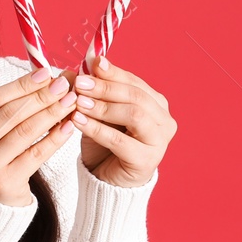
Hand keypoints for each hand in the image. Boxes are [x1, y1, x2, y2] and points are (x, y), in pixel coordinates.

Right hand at [0, 66, 78, 205]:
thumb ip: (8, 107)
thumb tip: (44, 76)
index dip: (22, 84)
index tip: (46, 73)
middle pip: (10, 114)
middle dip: (40, 96)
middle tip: (63, 85)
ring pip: (24, 132)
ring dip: (51, 113)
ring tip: (70, 101)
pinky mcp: (6, 183)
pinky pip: (36, 154)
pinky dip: (55, 138)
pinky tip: (69, 126)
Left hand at [69, 55, 175, 187]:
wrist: (106, 181)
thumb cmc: (105, 144)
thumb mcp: (102, 112)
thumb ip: (101, 89)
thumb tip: (92, 60)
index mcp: (157, 104)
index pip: (135, 82)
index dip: (112, 73)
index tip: (90, 64)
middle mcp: (164, 121)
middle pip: (136, 97)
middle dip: (106, 88)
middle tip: (80, 84)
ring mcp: (159, 142)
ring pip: (133, 115)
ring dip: (103, 107)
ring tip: (78, 102)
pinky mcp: (147, 161)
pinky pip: (120, 140)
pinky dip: (96, 128)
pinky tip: (77, 121)